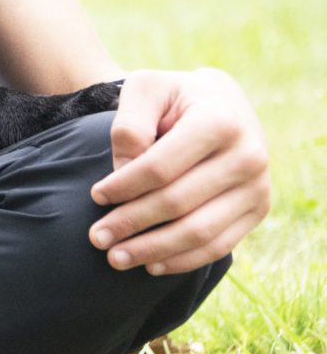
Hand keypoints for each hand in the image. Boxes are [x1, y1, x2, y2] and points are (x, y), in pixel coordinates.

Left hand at [88, 68, 269, 274]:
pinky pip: (219, 245)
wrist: (220, 102)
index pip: (160, 167)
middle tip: (96, 238)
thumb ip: (130, 124)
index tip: (95, 196)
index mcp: (219, 120)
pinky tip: (150, 264)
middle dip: (131, 223)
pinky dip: (183, 259)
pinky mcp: (258, 209)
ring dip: (153, 250)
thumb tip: (123, 172)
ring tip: (116, 258)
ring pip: (199, 232)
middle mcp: (248, 155)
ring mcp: (258, 186)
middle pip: (178, 203)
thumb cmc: (173, 97)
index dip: (124, 187)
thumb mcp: (145, 90)